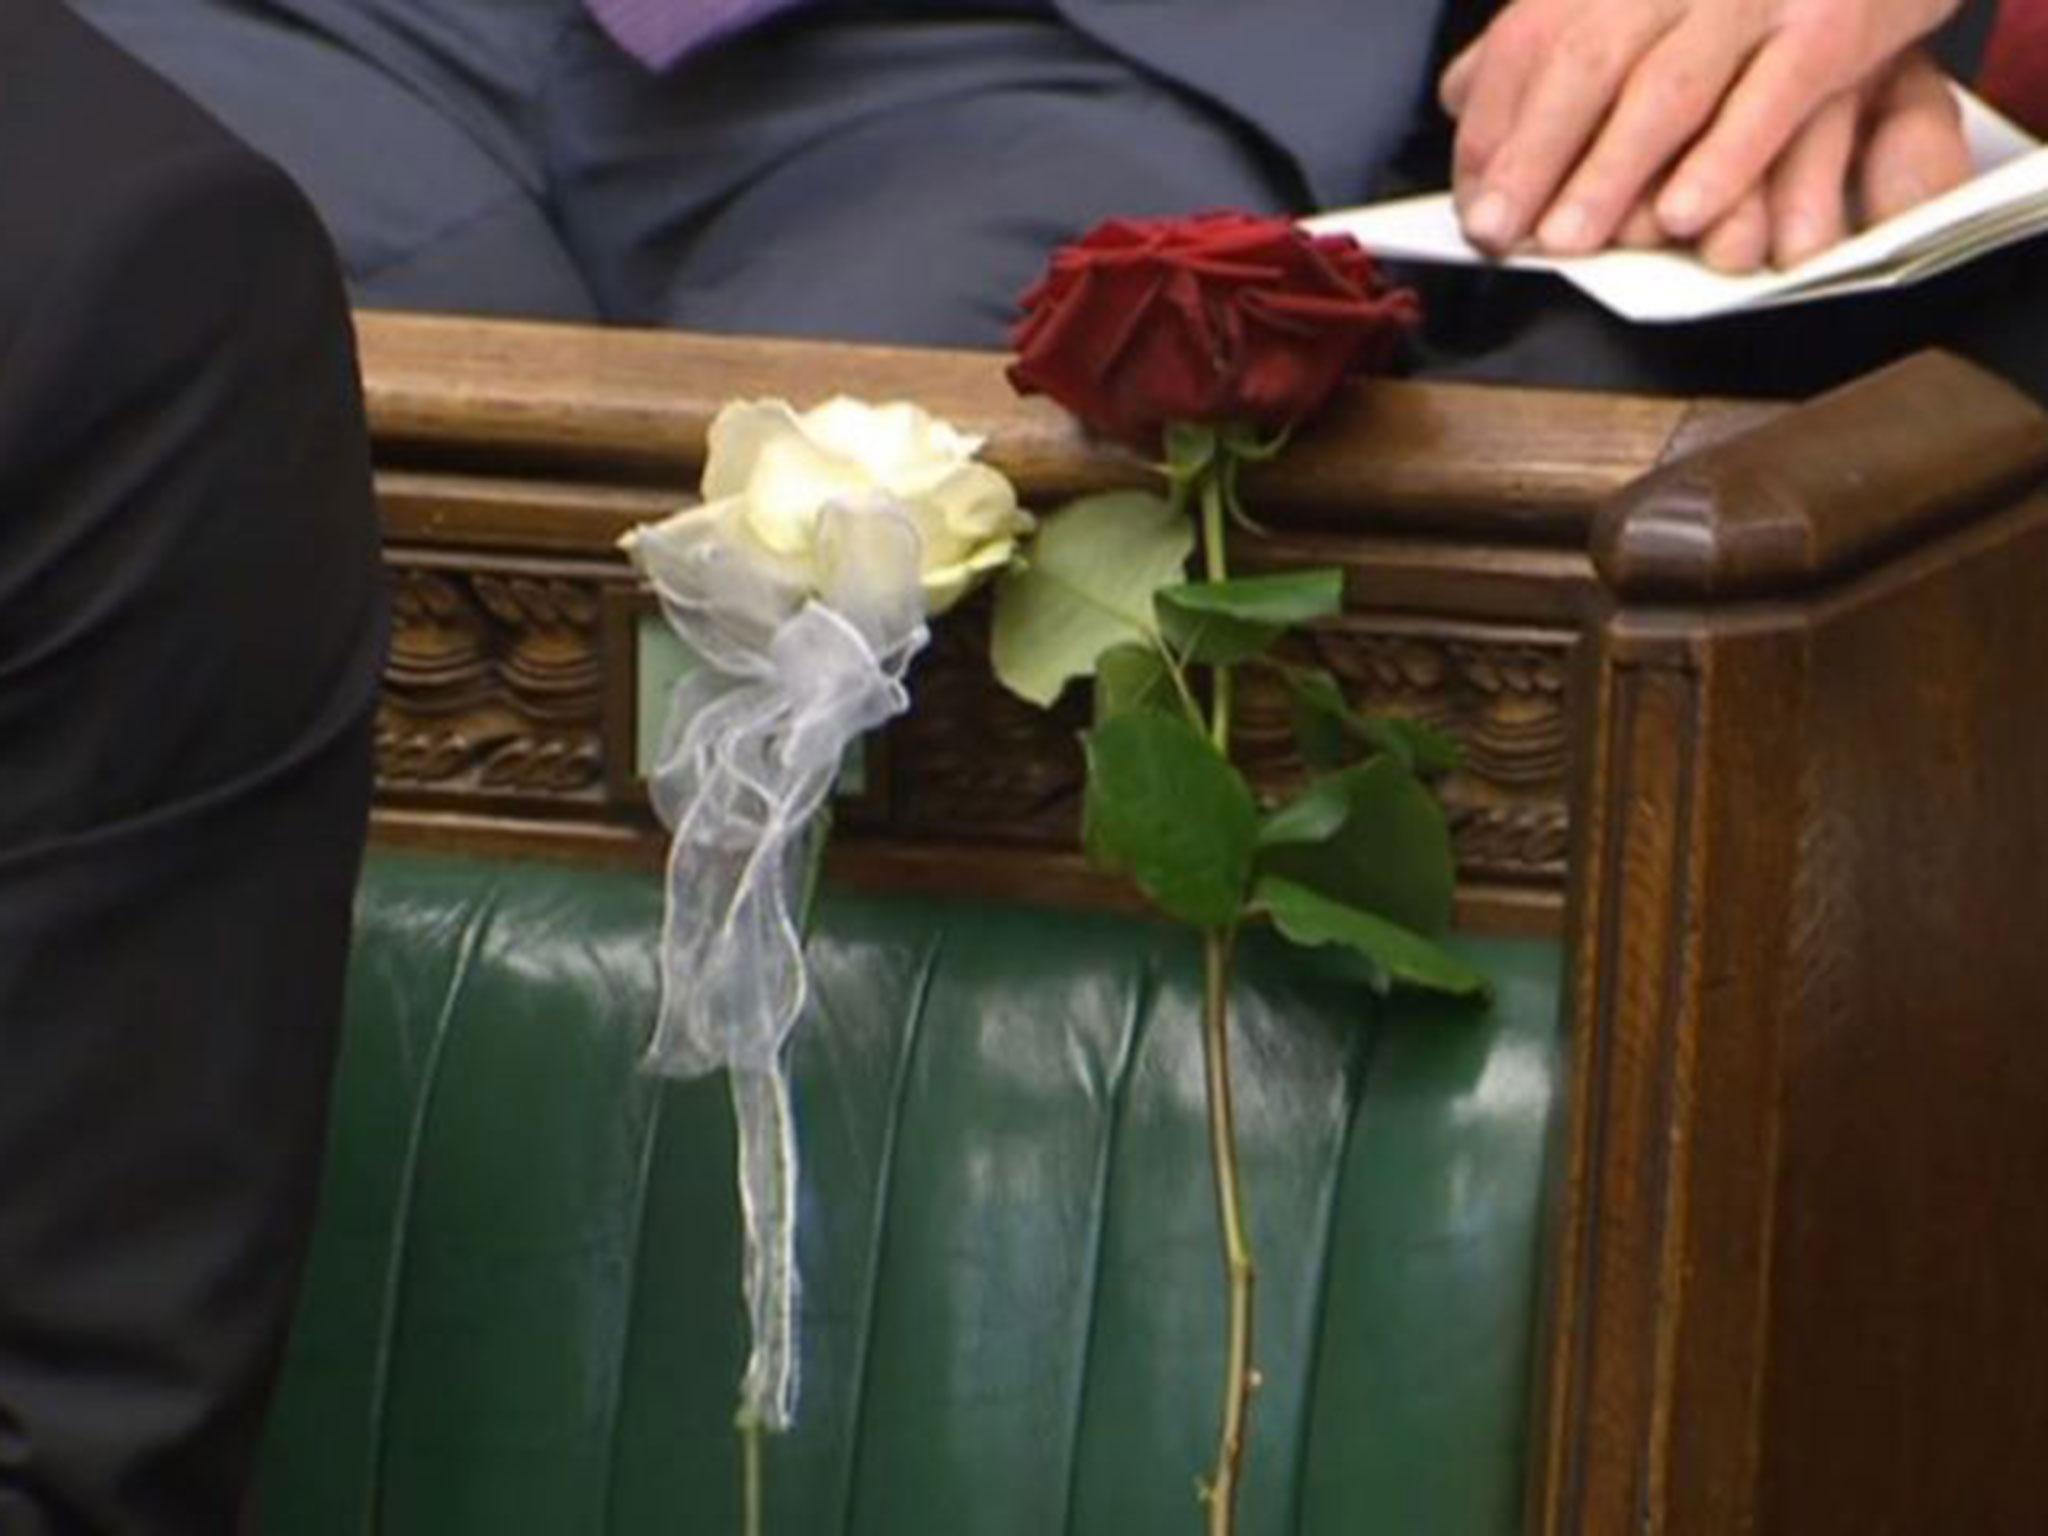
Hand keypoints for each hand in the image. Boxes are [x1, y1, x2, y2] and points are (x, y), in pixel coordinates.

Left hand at [1442, 0, 1961, 254]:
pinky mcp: (1834, 22)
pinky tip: (1681, 216)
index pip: (1529, 42)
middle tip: (1498, 232)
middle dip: (1533, 155)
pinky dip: (1723, 161)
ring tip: (1568, 241)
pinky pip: (1772, 99)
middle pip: (1585, 62)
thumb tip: (1460, 99)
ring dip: (1611, 172)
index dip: (1492, 129)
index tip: (1473, 204)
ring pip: (1667, 87)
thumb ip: (1556, 32)